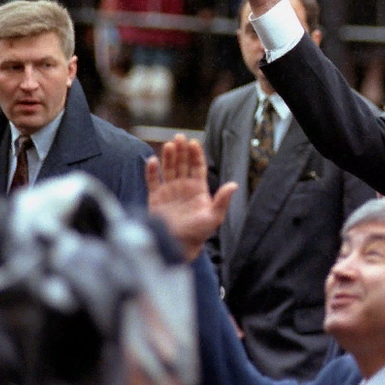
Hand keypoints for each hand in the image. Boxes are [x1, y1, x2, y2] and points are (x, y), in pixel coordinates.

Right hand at [146, 133, 236, 261]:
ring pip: (168, 169)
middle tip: (179, 137)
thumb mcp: (213, 217)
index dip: (196, 155)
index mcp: (198, 189)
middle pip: (182, 164)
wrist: (178, 247)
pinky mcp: (155, 198)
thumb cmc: (198, 234)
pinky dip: (151, 171)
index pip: (197, 167)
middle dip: (181, 151)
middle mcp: (183, 187)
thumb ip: (222, 200)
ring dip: (168, 157)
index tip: (194, 143)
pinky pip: (152, 181)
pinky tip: (152, 161)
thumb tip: (234, 185)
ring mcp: (169, 192)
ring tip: (168, 145)